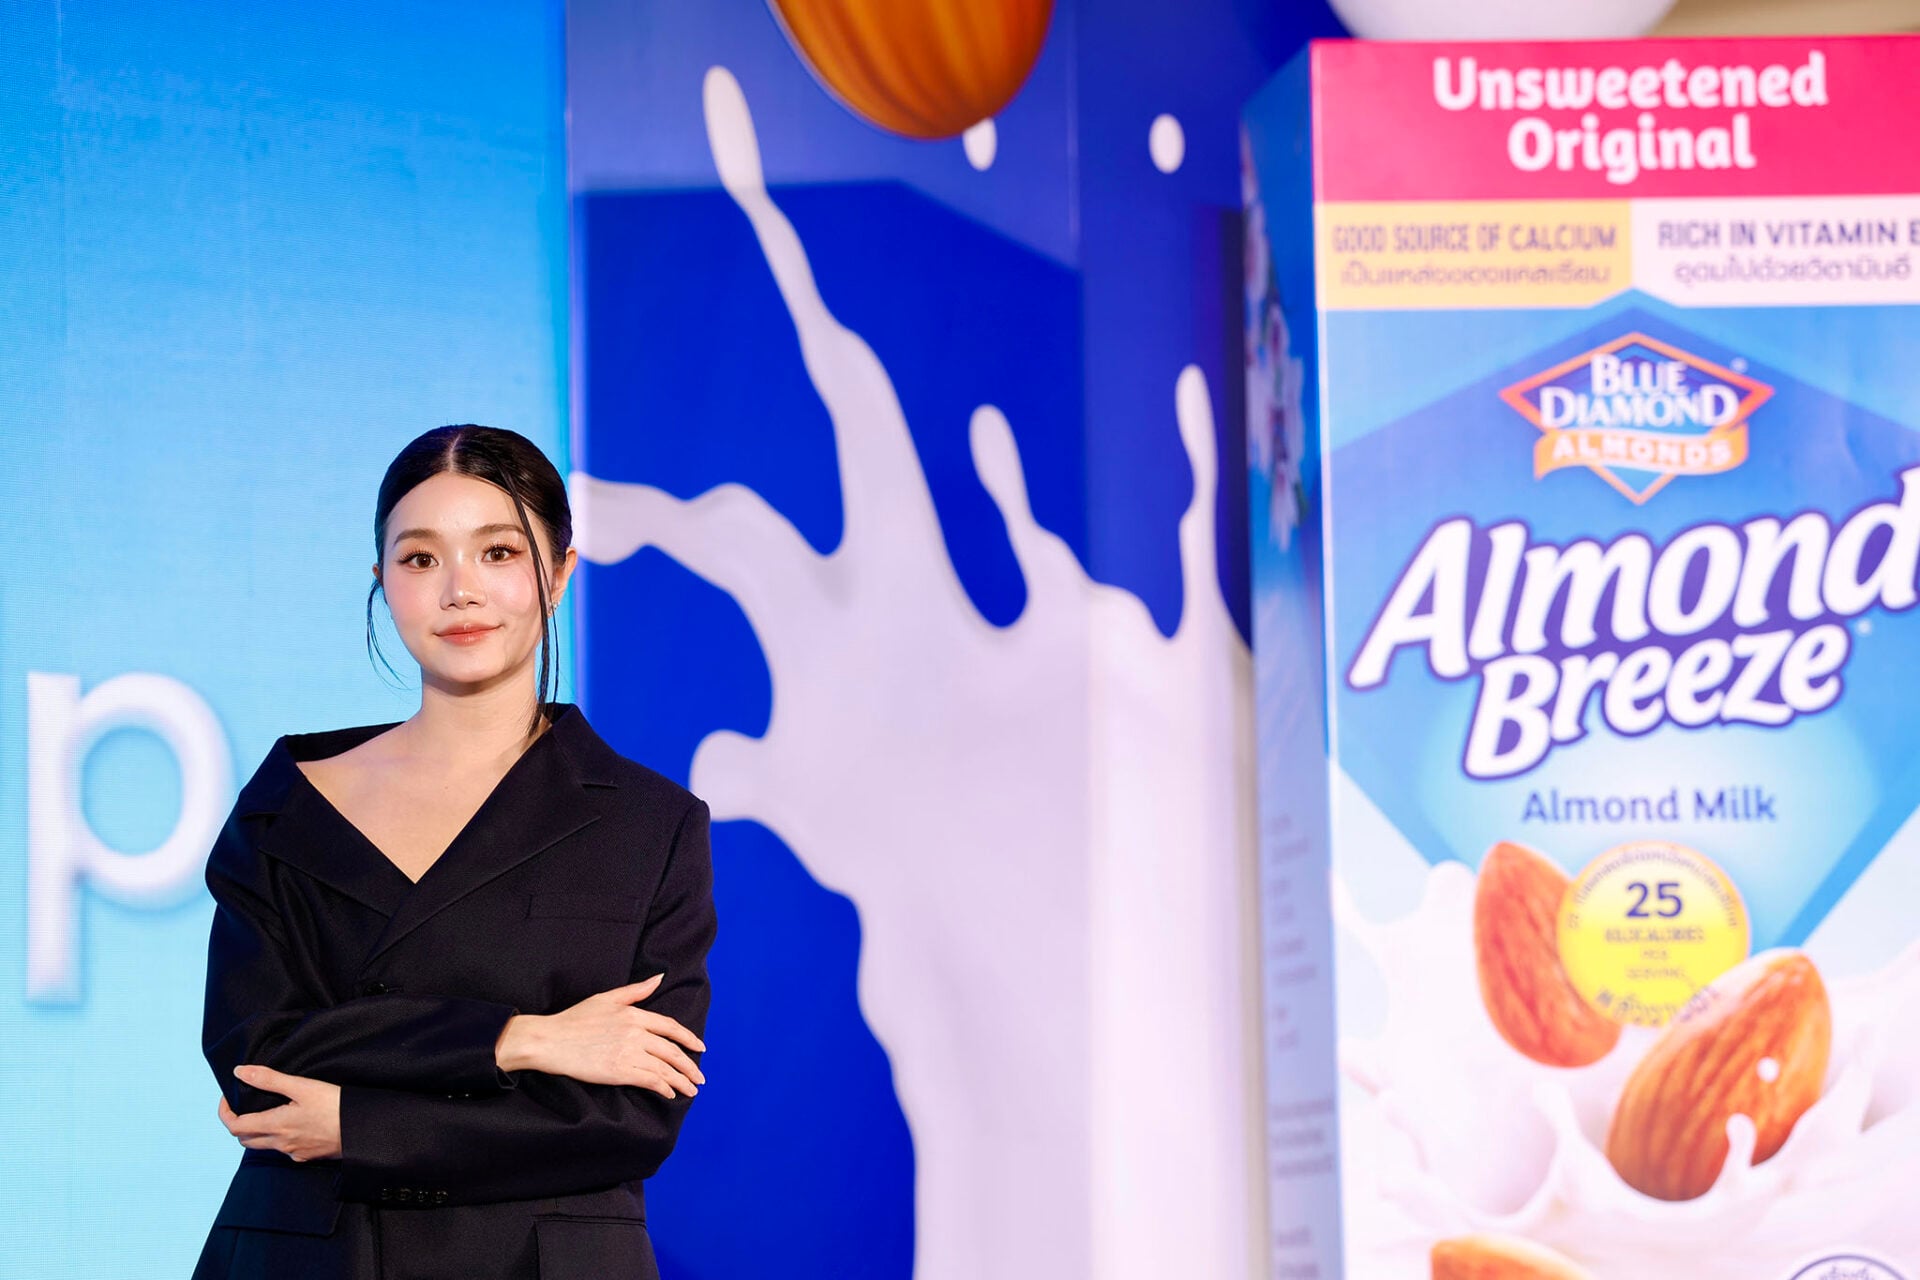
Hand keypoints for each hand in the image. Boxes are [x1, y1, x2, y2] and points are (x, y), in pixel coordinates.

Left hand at [218, 1065, 341, 1161]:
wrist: (362, 1130)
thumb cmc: (335, 1106)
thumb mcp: (302, 1086)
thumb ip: (269, 1079)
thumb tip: (239, 1072)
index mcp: (275, 1125)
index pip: (234, 1126)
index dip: (225, 1112)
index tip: (228, 1098)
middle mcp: (280, 1143)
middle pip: (245, 1139)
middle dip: (238, 1122)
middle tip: (244, 1105)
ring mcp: (293, 1152)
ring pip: (263, 1145)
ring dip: (257, 1131)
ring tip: (267, 1111)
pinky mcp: (307, 1155)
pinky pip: (283, 1149)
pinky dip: (278, 1137)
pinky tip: (292, 1124)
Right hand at [497, 973, 707, 1099]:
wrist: (550, 1041)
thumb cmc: (575, 1019)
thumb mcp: (606, 998)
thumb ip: (636, 991)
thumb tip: (659, 978)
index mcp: (634, 1014)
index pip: (671, 1027)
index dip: (689, 1038)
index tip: (700, 1047)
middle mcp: (636, 1033)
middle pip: (672, 1051)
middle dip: (689, 1066)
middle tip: (699, 1077)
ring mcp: (629, 1053)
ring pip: (664, 1068)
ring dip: (681, 1081)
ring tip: (691, 1089)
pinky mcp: (619, 1072)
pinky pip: (650, 1081)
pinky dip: (664, 1088)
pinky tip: (669, 1094)